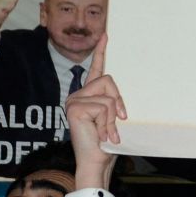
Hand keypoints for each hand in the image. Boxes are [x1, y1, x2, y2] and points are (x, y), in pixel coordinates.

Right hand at [65, 36, 126, 187]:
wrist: (97, 161)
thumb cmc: (107, 142)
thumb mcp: (115, 117)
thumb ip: (115, 102)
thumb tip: (122, 94)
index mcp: (88, 96)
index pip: (95, 69)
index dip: (101, 51)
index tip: (106, 35)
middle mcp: (77, 95)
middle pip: (108, 79)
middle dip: (119, 101)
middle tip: (119, 121)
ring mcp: (74, 100)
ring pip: (108, 93)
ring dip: (114, 115)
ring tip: (109, 131)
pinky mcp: (75, 107)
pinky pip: (104, 105)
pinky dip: (109, 121)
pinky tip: (103, 133)